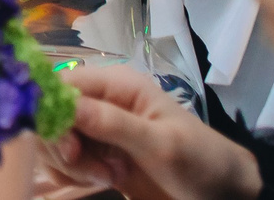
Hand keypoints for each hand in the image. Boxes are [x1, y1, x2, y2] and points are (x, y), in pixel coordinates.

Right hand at [44, 65, 258, 199]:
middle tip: (95, 171)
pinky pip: (63, 160)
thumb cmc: (200, 162)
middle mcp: (100, 102)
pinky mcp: (95, 155)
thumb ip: (113, 124)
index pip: (61, 85)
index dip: (52, 114)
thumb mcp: (161, 145)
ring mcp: (96, 130)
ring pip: (53, 139)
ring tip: (108, 177)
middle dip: (64, 146)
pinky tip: (102, 181)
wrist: (223, 193)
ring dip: (71, 165)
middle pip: (50, 115)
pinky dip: (72, 175)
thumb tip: (63, 106)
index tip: (70, 149)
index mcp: (116, 85)